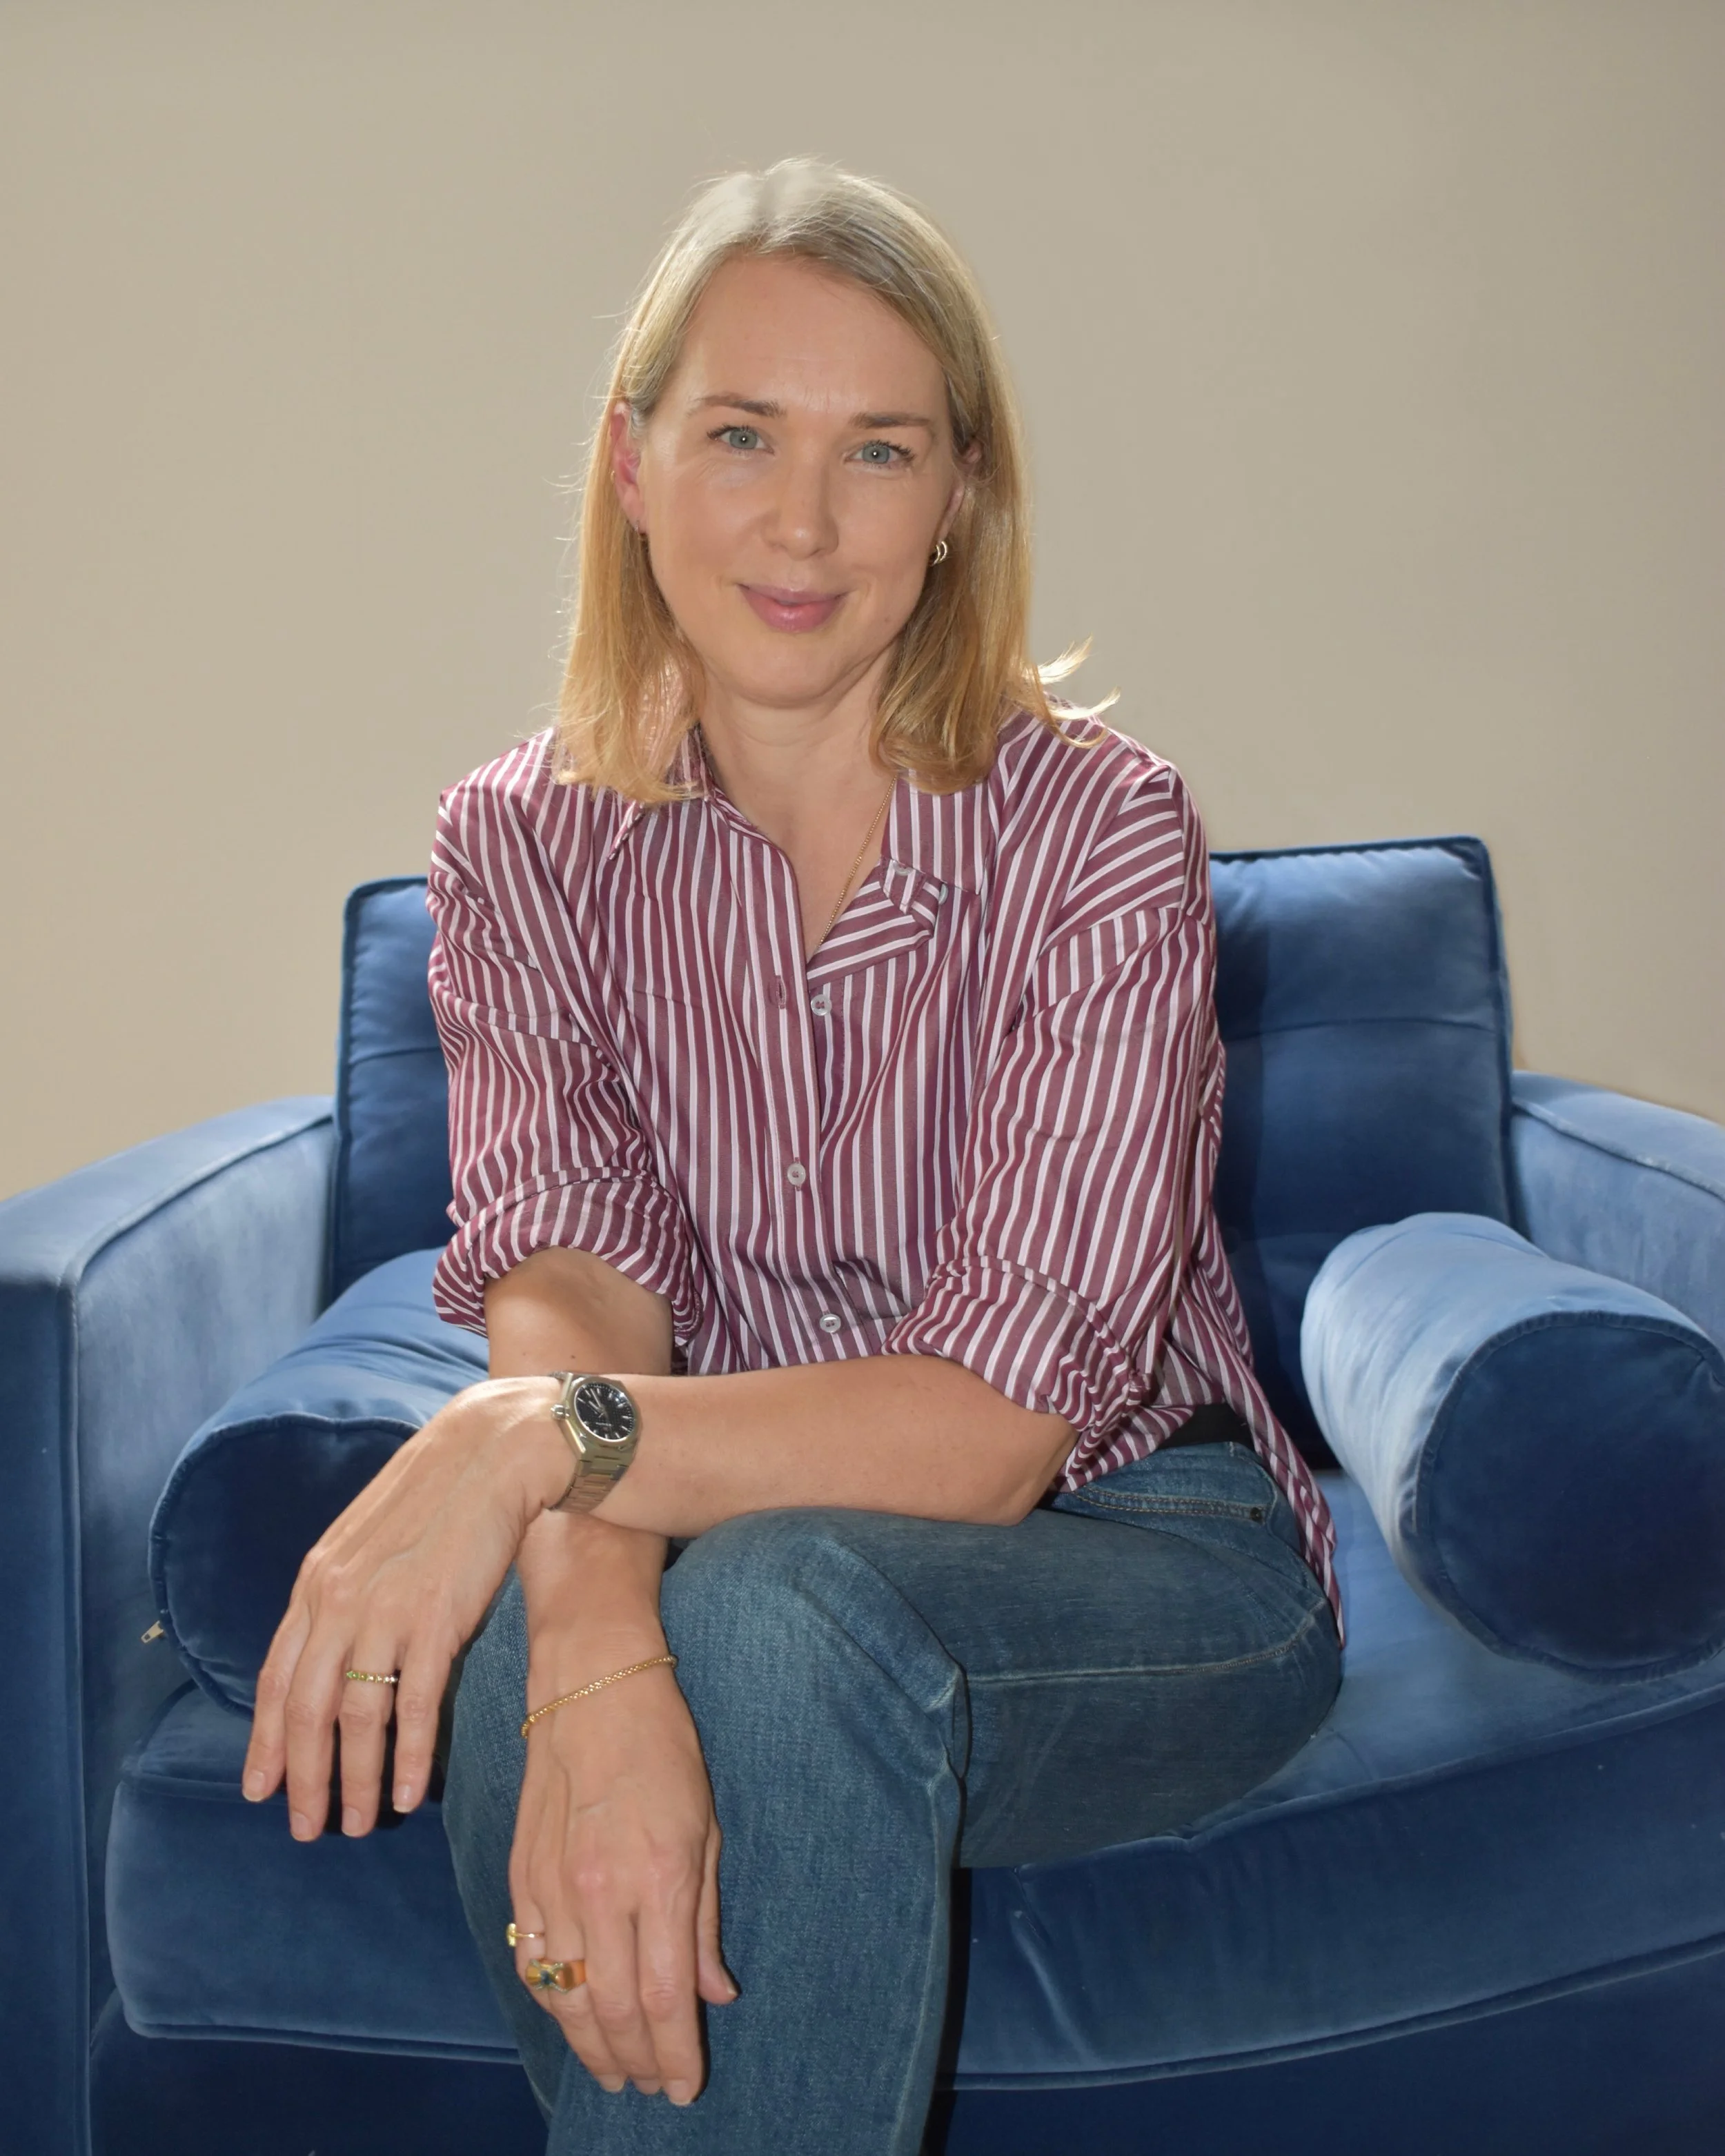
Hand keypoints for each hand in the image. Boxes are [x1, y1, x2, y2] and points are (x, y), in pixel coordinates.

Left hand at [243, 1376, 567, 1835]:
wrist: (493, 1450)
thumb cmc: (437, 1493)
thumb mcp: (367, 1539)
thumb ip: (343, 1590)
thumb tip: (332, 1646)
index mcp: (317, 1580)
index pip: (275, 1677)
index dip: (265, 1740)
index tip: (259, 1789)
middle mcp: (339, 1600)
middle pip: (305, 1709)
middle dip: (302, 1777)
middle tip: (305, 1828)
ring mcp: (386, 1611)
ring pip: (356, 1717)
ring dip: (353, 1780)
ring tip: (358, 1824)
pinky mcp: (437, 1619)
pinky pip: (414, 1705)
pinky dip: (406, 1758)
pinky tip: (406, 1794)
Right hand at [509, 1652, 736, 2105]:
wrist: (590, 1684)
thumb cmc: (663, 1746)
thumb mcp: (707, 1827)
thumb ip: (706, 1919)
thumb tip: (715, 1993)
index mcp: (657, 1877)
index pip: (664, 1995)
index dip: (675, 2053)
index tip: (685, 2088)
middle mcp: (598, 1891)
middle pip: (610, 2009)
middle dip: (634, 2061)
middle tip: (650, 2086)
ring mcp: (550, 1886)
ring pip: (562, 1997)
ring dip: (589, 2046)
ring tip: (614, 2071)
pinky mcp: (519, 1876)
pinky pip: (530, 1961)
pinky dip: (551, 2003)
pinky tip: (571, 2017)